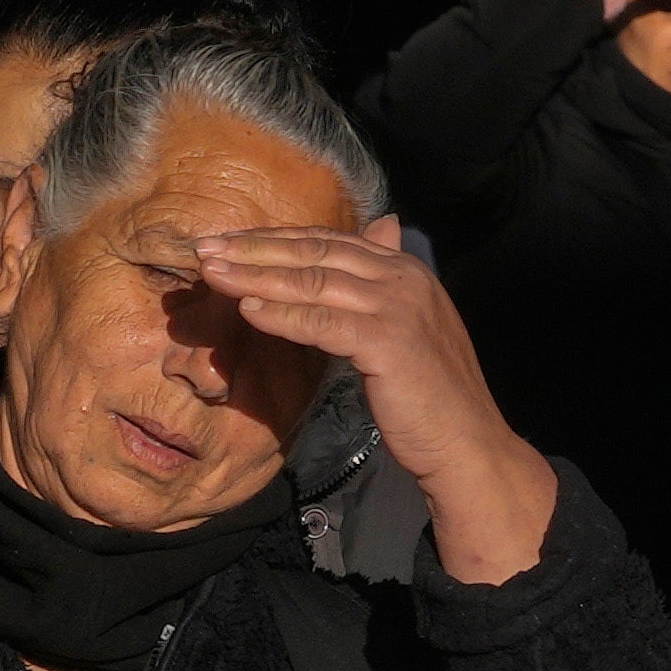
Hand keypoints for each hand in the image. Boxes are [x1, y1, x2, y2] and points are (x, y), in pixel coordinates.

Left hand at [177, 219, 561, 583]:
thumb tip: (383, 226)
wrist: (466, 444)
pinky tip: (248, 310)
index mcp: (405, 269)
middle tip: (204, 247)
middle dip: (254, 248)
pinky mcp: (387, 341)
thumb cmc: (428, 394)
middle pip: (315, 253)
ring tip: (211, 273)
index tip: (227, 241)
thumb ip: (382, 282)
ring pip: (313, 282)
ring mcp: (398, 306)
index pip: (329, 241)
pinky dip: (283, 314)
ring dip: (256, 275)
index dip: (275, 238)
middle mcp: (403, 277)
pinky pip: (323, 322)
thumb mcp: (405, 325)